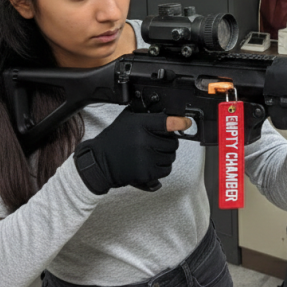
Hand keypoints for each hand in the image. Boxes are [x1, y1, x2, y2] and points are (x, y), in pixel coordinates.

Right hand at [74, 109, 190, 194]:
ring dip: (165, 155)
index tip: (186, 122)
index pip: (166, 122)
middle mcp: (144, 141)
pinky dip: (162, 166)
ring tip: (151, 152)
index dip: (179, 122)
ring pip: (171, 156)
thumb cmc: (114, 140)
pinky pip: (166, 169)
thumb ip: (146, 115)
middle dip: (168, 142)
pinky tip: (151, 162)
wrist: (100, 163)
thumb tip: (168, 113)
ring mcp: (146, 158)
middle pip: (173, 142)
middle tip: (157, 142)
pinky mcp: (146, 173)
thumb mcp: (127, 120)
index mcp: (139, 125)